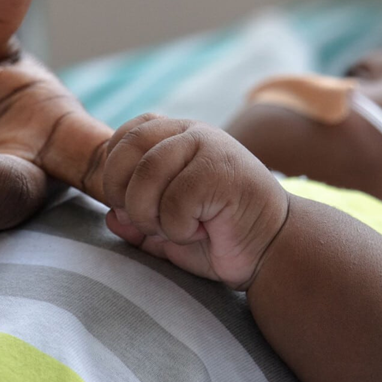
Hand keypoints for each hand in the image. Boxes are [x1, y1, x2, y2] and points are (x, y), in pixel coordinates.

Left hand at [101, 114, 290, 288]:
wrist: (271, 248)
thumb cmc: (219, 237)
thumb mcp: (166, 229)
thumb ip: (136, 221)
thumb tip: (110, 217)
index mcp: (175, 136)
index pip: (126, 135)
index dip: (114, 171)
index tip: (125, 203)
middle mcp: (191, 133)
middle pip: (129, 149)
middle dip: (123, 194)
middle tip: (145, 222)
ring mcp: (208, 147)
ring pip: (147, 176)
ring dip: (150, 216)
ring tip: (178, 230)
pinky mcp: (221, 170)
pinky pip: (174, 202)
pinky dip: (179, 229)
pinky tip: (204, 230)